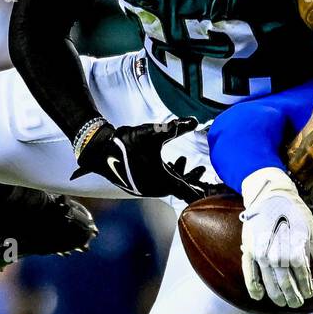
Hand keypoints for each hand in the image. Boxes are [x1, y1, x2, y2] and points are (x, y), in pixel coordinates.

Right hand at [71, 118, 202, 199]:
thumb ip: (176, 128)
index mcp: (163, 181)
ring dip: (177, 175)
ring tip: (182, 161)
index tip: (211, 192)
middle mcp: (155, 189)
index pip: (188, 191)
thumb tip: (194, 121)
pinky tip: (166, 164)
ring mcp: (145, 189)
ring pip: (168, 185)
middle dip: (191, 178)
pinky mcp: (137, 185)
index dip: (200, 191)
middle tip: (202, 169)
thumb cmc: (128, 143)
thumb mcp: (155, 132)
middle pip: (179, 188)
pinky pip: (157, 183)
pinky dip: (165, 176)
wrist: (101, 150)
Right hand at [240, 167, 312, 308]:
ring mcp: (260, 253)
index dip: (306, 287)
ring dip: (276, 295)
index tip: (310, 295)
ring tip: (283, 303)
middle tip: (297, 304)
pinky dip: (254, 287)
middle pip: (285, 282)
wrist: (270, 194)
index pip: (302, 275)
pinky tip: (259, 297)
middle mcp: (276, 253)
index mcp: (294, 247)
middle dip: (292, 295)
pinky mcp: (248, 250)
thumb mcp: (312, 226)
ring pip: (269, 281)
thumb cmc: (294, 210)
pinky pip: (250, 273)